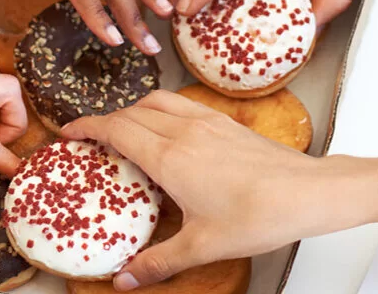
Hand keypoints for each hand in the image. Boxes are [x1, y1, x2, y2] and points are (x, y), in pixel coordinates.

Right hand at [60, 91, 348, 289]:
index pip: (116, 129)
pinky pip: (184, 105)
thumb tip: (124, 280)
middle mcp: (184, 131)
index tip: (69, 133)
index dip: (87, 127)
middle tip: (92, 139)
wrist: (308, 193)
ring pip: (158, 101)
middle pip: (132, 112)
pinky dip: (164, 110)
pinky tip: (171, 133)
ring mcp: (208, 122)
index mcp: (169, 156)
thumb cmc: (259, 216)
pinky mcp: (228, 123)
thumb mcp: (202, 246)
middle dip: (106, 121)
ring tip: (127, 131)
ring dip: (135, 110)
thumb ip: (158, 261)